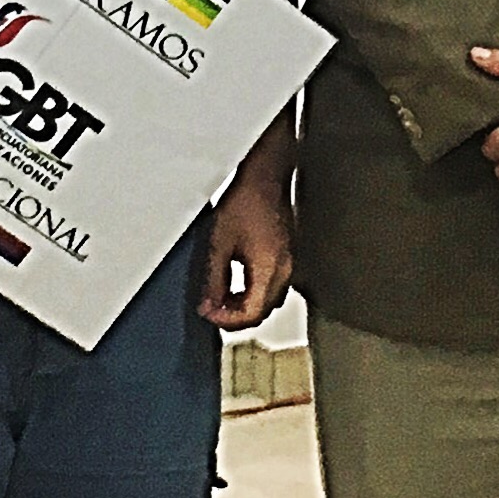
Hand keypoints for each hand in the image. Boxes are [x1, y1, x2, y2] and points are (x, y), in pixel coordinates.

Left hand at [202, 170, 295, 331]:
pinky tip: (238, 282)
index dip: (227, 320)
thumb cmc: (244, 202)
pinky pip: (274, 287)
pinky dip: (255, 293)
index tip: (209, 313)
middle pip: (263, 312)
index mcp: (269, 270)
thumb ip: (214, 280)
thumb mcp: (219, 244)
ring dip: (246, 306)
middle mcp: (285, 271)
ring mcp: (289, 263)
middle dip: (236, 316)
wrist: (266, 177)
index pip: (251, 314)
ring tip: (222, 297)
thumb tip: (209, 307)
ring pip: (269, 302)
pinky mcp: (288, 256)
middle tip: (212, 309)